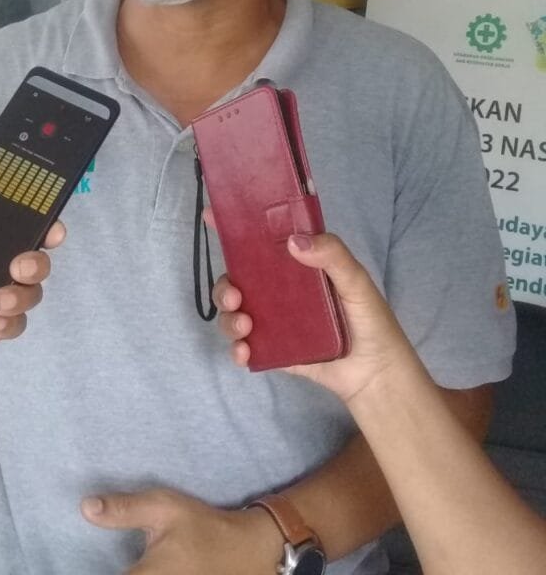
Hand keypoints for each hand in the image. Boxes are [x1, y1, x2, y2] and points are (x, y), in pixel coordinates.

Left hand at [0, 154, 65, 367]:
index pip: (15, 229)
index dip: (39, 224)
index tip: (50, 222)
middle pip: (32, 261)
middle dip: (40, 259)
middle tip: (24, 261)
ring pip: (28, 294)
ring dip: (25, 292)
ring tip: (0, 296)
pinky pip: (11, 326)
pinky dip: (12, 321)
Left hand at [81, 488, 281, 573]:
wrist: (249, 551)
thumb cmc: (204, 527)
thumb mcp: (164, 508)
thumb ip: (124, 509)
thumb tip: (84, 507)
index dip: (87, 572)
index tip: (74, 566)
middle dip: (108, 573)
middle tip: (118, 560)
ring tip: (135, 563)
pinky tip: (146, 569)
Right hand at [215, 229, 414, 402]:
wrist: (377, 374)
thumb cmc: (370, 319)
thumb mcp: (356, 280)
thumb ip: (332, 255)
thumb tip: (293, 242)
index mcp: (295, 267)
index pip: (259, 243)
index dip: (233, 228)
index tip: (210, 214)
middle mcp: (278, 291)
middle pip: (236, 281)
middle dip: (224, 286)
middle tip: (236, 296)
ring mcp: (274, 322)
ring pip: (234, 314)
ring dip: (227, 318)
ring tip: (244, 328)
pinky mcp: (274, 350)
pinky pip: (245, 347)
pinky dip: (237, 349)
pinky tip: (245, 353)